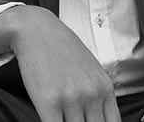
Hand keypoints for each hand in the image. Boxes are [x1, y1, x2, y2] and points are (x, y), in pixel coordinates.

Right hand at [0, 5, 119, 121]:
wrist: (38, 30)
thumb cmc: (63, 50)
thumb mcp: (91, 70)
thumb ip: (99, 95)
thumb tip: (102, 118)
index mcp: (105, 89)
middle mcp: (92, 95)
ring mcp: (71, 99)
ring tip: (62, 121)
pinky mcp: (48, 102)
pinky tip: (51, 121)